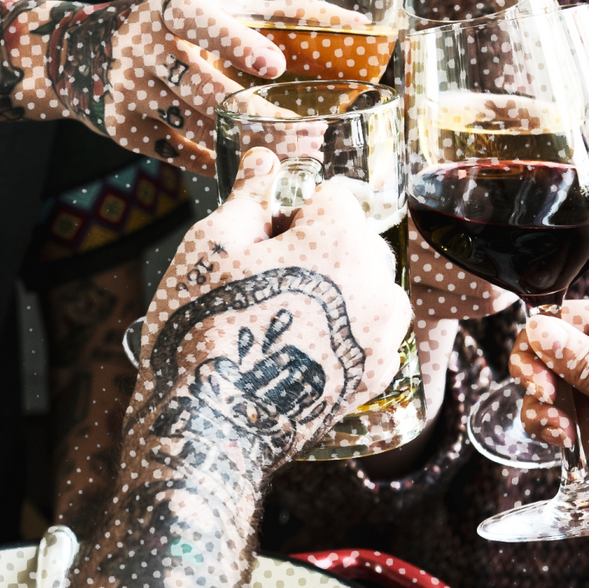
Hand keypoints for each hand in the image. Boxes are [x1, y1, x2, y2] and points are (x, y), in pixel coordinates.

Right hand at [38, 0, 375, 172]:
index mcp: (169, 7)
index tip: (273, 65)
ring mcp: (126, 91)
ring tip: (292, 156)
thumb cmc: (180, 29)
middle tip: (308, 138)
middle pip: (206, 91)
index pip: (199, 19)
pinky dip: (216, 161)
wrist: (85, 55)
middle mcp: (141, 46)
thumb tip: (363, 27)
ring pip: (197, 129)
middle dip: (260, 118)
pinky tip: (245, 161)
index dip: (234, 41)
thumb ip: (286, 16)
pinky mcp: (121, 129)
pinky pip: (179, 155)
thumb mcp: (220, 9)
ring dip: (246, 145)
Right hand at [130, 147, 412, 472]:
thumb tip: (265, 159)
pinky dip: (337, 332)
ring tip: (276, 322)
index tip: (256, 244)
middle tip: (259, 285)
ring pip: (363, 288)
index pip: (330, 197)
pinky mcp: (376, 377)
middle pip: (353, 242)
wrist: (211, 428)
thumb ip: (249, 197)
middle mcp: (381, 283)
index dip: (288, 214)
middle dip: (315, 251)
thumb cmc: (204, 328)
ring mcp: (384, 335)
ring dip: (330, 292)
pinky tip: (291, 353)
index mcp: (343, 239)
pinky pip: (364, 332)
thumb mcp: (212, 246)